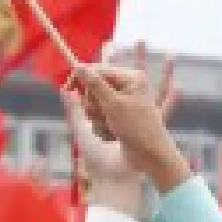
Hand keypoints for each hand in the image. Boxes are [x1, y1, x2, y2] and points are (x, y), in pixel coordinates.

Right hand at [71, 63, 188, 192]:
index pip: (99, 70)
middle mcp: (129, 85)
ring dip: (96, 115)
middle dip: (92, 101)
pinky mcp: (122, 115)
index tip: (68, 87)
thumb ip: (94, 84)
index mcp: (131, 77)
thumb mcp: (113, 104)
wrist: (153, 155)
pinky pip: (103, 113)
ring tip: (108, 126)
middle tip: (99, 114)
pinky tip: (110, 132)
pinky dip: (102, 123)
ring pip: (97, 101)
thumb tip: (77, 65)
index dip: (83, 78)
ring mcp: (126, 101)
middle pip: (96, 86)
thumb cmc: (136, 128)